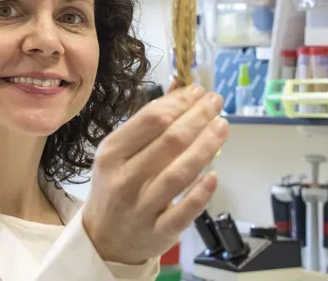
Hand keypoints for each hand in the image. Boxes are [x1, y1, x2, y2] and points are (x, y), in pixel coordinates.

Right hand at [82, 83, 227, 263]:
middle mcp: (124, 178)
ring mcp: (141, 207)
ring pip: (178, 173)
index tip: (198, 91)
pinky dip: (200, 193)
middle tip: (216, 102)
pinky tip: (215, 176)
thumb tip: (181, 88)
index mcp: (111, 153)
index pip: (150, 120)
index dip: (179, 102)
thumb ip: (148, 123)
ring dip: (205, 146)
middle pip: (169, 141)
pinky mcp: (158, 231)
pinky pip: (183, 211)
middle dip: (197, 117)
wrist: (104, 238)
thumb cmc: (116, 185)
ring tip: (222, 126)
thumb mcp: (120, 152)